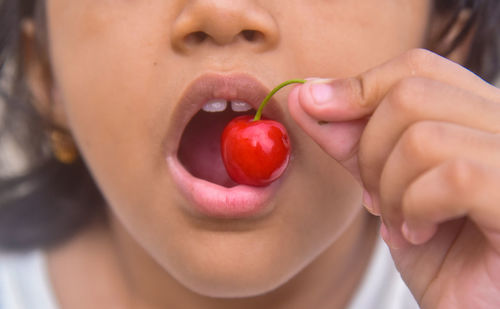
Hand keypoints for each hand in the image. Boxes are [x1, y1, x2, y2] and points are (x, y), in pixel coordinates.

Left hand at [288, 48, 499, 307]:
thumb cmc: (437, 251)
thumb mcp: (384, 183)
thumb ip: (352, 138)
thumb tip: (306, 93)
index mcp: (480, 115)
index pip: (418, 67)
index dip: (358, 85)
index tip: (312, 103)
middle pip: (412, 94)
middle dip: (370, 151)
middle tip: (375, 198)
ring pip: (423, 137)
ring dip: (391, 188)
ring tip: (401, 222)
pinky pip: (452, 178)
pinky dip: (417, 209)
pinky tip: (421, 234)